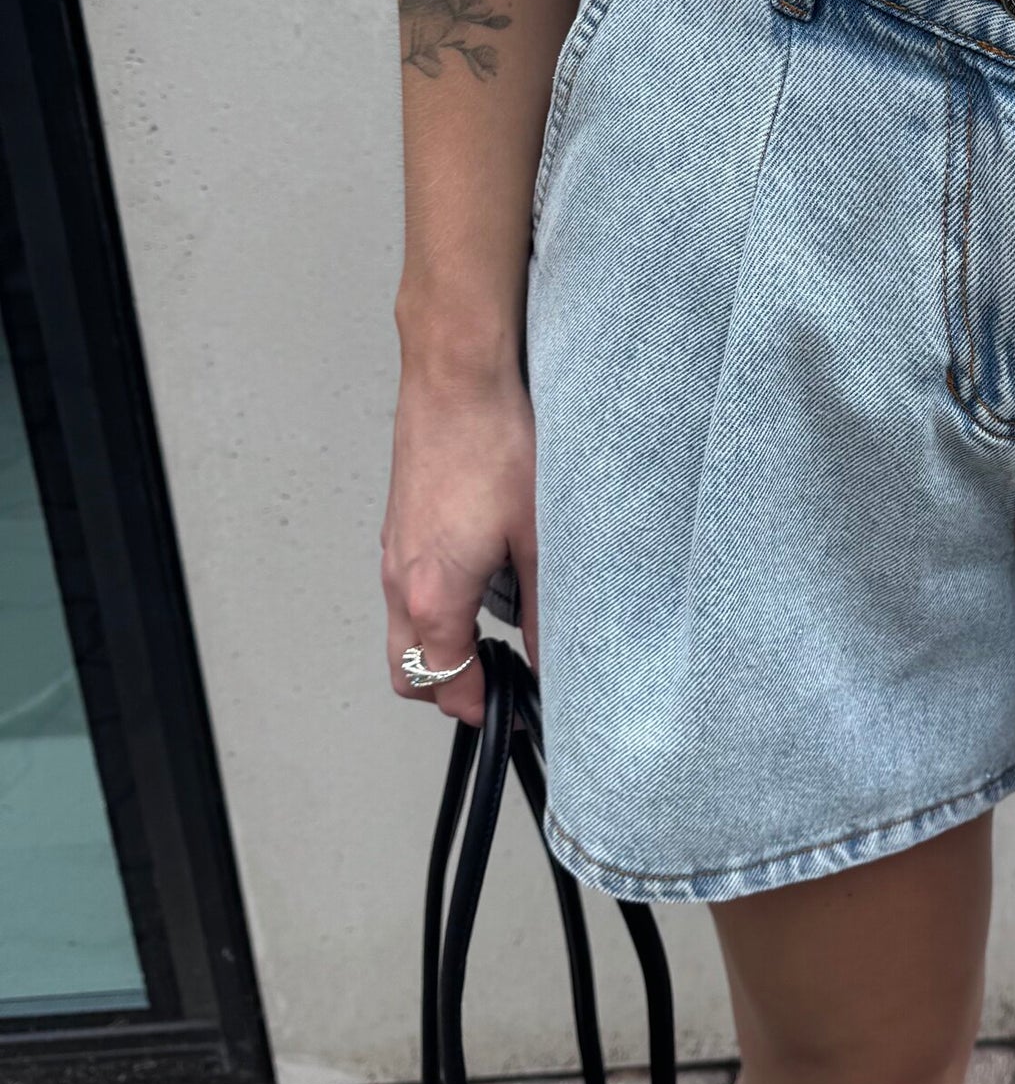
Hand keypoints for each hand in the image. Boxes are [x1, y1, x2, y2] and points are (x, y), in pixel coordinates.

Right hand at [381, 350, 538, 723]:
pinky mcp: (399, 525)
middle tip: (501, 680)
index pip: (443, 684)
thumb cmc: (495, 443)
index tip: (516, 706)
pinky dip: (434, 607)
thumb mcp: (540, 537)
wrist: (457, 376)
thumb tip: (553, 656)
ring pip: (403, 630)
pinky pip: (404, 590)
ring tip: (497, 630)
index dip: (481, 706)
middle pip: (409, 671)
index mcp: (434, 594)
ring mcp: (393, 551)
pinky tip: (481, 578)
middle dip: (449, 688)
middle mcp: (401, 580)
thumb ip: (544, 608)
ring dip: (441, 645)